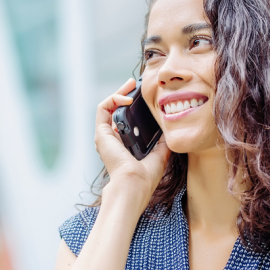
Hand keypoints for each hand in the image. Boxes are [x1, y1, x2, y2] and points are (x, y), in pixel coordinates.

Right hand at [94, 79, 170, 205]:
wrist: (134, 184)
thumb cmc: (145, 177)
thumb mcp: (159, 156)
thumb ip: (161, 144)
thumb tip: (168, 132)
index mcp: (124, 147)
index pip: (125, 121)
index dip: (132, 107)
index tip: (143, 98)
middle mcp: (112, 141)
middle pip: (116, 111)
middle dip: (125, 95)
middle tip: (135, 85)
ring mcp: (105, 137)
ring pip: (108, 107)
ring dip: (118, 93)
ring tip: (131, 85)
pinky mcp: (101, 133)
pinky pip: (103, 109)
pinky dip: (114, 99)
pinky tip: (127, 97)